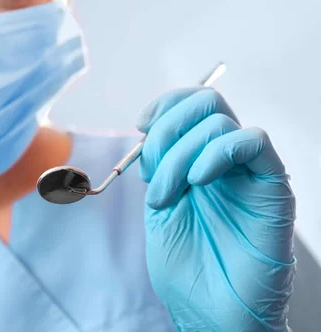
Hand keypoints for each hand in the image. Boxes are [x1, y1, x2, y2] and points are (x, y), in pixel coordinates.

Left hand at [137, 87, 295, 331]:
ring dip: (180, 154)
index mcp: (197, 162)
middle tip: (153, 171)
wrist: (212, 312)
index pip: (189, 106)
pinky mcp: (271, 186)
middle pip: (205, 103)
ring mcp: (247, 171)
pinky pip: (251, 141)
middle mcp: (224, 161)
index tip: (141, 126)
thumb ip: (159, 168)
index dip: (163, 106)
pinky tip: (198, 181)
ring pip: (219, 121)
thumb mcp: (159, 208)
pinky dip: (216, 152)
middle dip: (168, 128)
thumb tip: (151, 131)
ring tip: (168, 196)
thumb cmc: (188, 269)